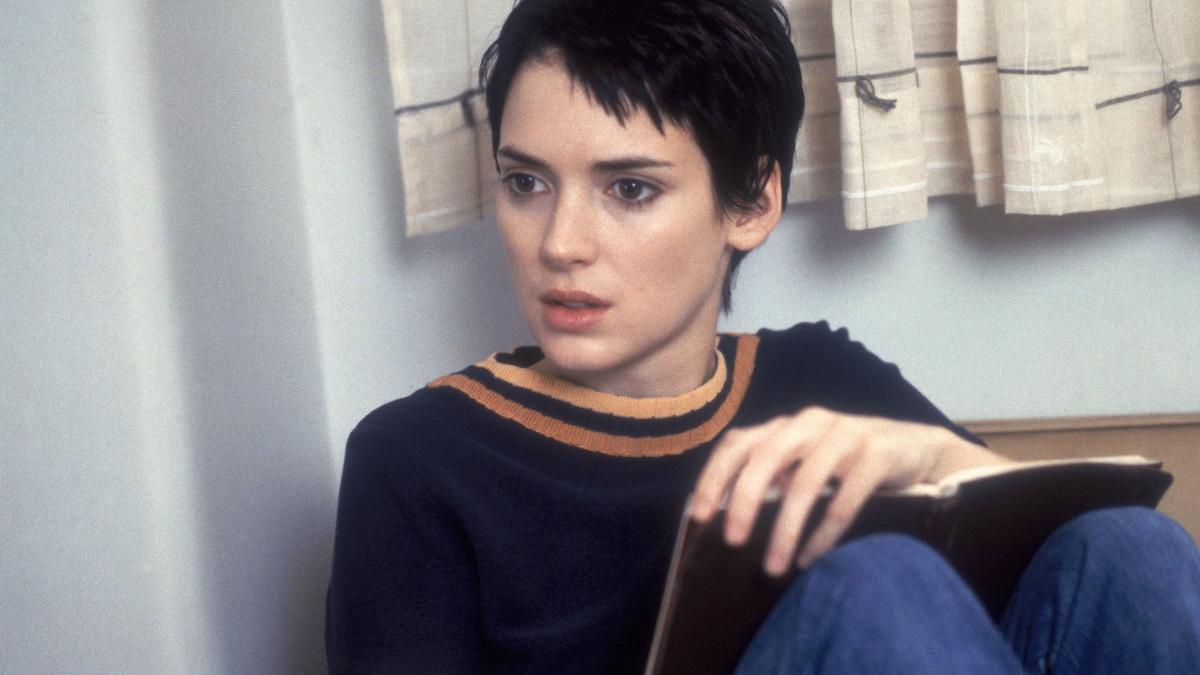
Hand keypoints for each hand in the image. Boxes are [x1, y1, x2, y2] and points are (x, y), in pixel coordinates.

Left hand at [689, 407, 993, 575]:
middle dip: (743, 500)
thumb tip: (727, 515)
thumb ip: (774, 476)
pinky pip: (845, 499)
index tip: (698, 516)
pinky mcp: (877, 454)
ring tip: (772, 567)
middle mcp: (810, 423)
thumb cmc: (849, 463)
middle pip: (765, 458)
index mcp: (786, 426)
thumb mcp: (806, 462)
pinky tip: (811, 558)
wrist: (918, 449)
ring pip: (805, 483)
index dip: (714, 477)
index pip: (738, 444)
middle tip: (731, 541)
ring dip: (785, 529)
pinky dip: (825, 533)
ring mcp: (845, 435)